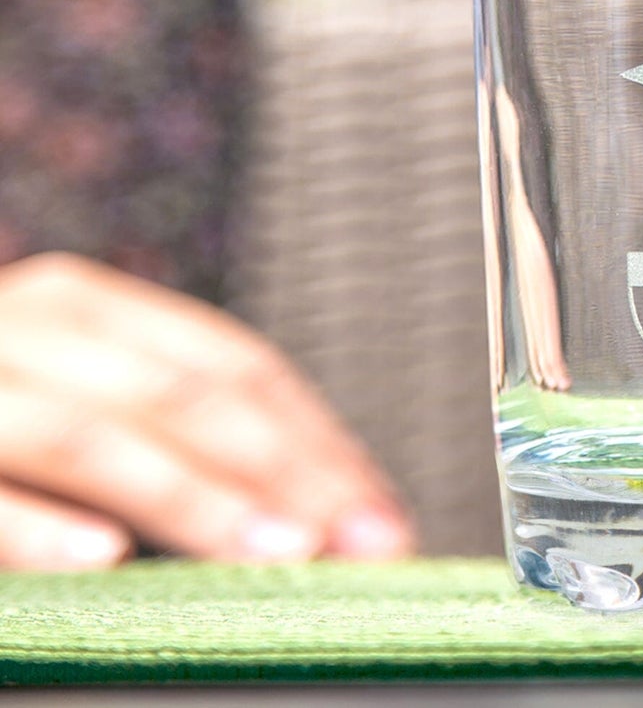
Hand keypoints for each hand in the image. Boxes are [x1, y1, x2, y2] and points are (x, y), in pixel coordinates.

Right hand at [0, 252, 415, 568]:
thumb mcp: (83, 404)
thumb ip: (175, 438)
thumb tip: (325, 518)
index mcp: (90, 307)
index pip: (232, 365)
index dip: (315, 441)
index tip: (380, 519)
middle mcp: (29, 321)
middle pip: (181, 393)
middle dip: (281, 473)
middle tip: (354, 548)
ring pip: (89, 429)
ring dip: (188, 498)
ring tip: (273, 556)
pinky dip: (31, 526)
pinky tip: (102, 562)